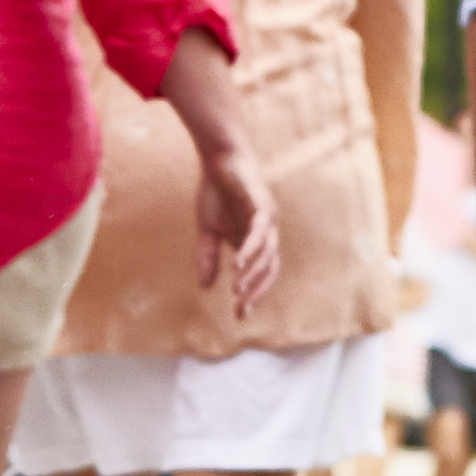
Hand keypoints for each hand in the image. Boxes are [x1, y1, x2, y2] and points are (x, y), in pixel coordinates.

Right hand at [197, 137, 285, 310]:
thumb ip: (208, 258)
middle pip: (269, 269)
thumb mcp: (207, 231)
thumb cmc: (216, 193)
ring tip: (237, 290)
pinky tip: (239, 264)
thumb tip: (206, 287)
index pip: (260, 274)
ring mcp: (267, 220)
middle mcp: (267, 233)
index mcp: (255, 241)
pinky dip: (251, 250)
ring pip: (267, 254)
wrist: (219, 160)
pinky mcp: (262, 206)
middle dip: (256, 290)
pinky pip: (260, 233)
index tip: (240, 315)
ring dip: (252, 273)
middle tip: (240, 307)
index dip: (253, 294)